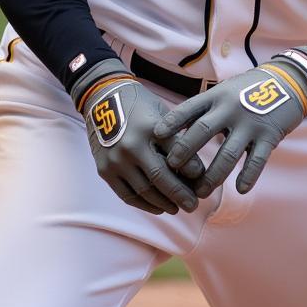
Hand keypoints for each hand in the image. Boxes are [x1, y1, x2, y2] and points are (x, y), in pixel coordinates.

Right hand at [73, 58, 203, 214]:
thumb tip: (195, 168)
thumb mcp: (160, 112)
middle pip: (161, 178)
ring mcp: (116, 160)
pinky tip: (158, 207)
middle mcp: (132, 145)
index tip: (203, 178)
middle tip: (194, 205)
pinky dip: (144, 205)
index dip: (193, 171)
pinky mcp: (105, 170)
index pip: (177, 154)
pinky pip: (127, 195)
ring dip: (164, 203)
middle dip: (180, 194)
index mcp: (150, 127)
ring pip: (144, 191)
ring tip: (178, 208)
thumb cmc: (139, 104)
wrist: (103, 98)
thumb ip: (175, 137)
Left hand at [154, 47, 306, 197]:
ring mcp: (250, 122)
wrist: (289, 81)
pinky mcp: (269, 135)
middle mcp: (231, 108)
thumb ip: (205, 109)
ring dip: (212, 176)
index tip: (155, 137)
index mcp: (217, 96)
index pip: (188, 109)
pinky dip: (248, 177)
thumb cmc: (249, 89)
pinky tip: (239, 189)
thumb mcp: (225, 91)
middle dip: (184, 154)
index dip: (170, 123)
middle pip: (201, 132)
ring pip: (227, 155)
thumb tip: (175, 131)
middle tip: (172, 171)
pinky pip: (256, 161)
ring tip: (201, 191)